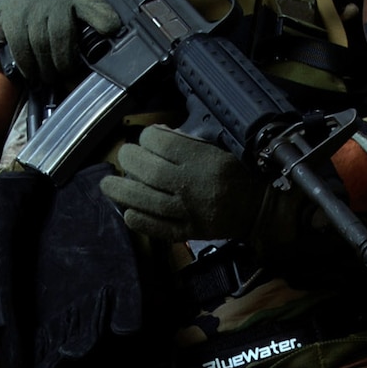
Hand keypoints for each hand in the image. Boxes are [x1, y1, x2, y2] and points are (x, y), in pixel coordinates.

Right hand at [0, 0, 119, 89]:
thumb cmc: (56, 6)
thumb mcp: (80, 3)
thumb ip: (96, 18)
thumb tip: (110, 40)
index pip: (94, 4)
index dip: (103, 18)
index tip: (111, 30)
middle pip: (61, 35)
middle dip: (64, 62)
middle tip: (65, 74)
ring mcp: (31, 7)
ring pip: (41, 45)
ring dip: (47, 67)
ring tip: (50, 76)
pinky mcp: (13, 19)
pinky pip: (22, 49)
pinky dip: (28, 66)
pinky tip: (33, 72)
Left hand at [100, 123, 265, 242]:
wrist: (258, 208)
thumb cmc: (238, 173)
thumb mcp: (219, 148)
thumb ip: (188, 142)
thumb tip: (157, 135)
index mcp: (204, 161)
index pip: (162, 144)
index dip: (148, 137)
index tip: (147, 139)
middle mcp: (194, 186)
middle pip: (149, 171)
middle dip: (129, 160)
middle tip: (124, 157)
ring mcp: (189, 212)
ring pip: (146, 200)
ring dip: (122, 191)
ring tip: (108, 185)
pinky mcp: (188, 232)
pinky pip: (157, 228)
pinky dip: (138, 220)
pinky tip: (129, 211)